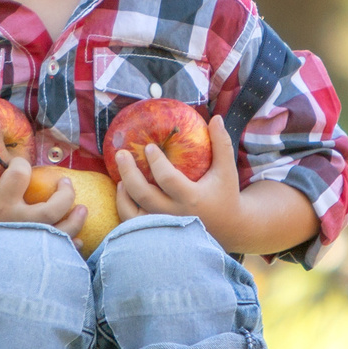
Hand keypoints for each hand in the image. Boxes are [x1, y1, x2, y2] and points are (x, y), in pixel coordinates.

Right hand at [0, 150, 84, 250]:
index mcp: (1, 204)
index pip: (20, 174)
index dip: (20, 163)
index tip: (17, 165)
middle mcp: (19, 223)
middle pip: (53, 208)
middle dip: (65, 194)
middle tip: (65, 183)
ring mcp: (27, 241)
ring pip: (60, 233)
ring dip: (76, 220)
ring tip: (82, 208)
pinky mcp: (31, 254)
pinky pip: (57, 251)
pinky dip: (70, 246)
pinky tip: (77, 239)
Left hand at [113, 114, 245, 241]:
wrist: (227, 226)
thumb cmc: (225, 193)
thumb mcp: (227, 169)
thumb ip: (222, 144)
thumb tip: (216, 118)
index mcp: (192, 198)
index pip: (168, 179)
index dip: (156, 162)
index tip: (149, 147)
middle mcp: (175, 213)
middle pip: (144, 195)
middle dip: (129, 172)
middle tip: (121, 153)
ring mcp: (163, 224)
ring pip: (134, 211)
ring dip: (123, 191)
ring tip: (120, 170)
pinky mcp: (157, 230)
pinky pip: (132, 221)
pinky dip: (124, 204)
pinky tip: (123, 188)